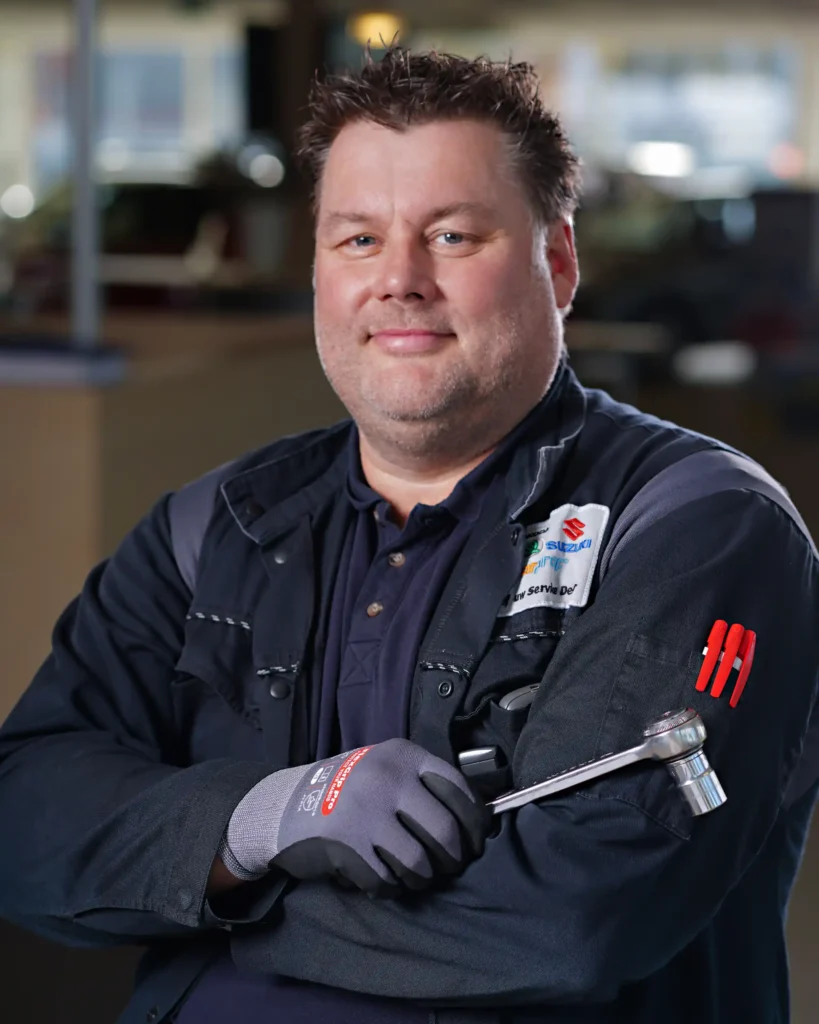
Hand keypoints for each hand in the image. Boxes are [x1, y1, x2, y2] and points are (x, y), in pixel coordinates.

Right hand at [221, 738, 490, 896]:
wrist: (285, 805)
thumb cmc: (349, 790)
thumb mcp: (385, 767)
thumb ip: (423, 783)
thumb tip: (477, 818)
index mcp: (402, 754)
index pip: (458, 788)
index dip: (475, 822)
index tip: (476, 841)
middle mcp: (386, 778)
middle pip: (444, 831)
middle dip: (453, 858)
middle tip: (449, 867)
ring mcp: (364, 811)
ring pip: (419, 862)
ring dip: (423, 878)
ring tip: (417, 876)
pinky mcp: (345, 845)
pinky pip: (386, 881)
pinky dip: (391, 887)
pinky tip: (384, 879)